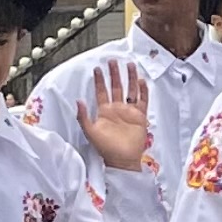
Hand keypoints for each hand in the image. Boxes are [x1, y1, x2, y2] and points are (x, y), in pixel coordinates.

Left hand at [76, 58, 153, 174]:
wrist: (123, 160)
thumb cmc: (106, 149)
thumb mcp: (90, 132)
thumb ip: (83, 117)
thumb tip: (78, 101)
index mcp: (104, 112)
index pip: (101, 92)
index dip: (99, 80)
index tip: (97, 69)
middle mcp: (117, 109)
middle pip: (116, 87)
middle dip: (114, 74)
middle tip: (112, 61)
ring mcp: (129, 112)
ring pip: (130, 90)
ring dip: (130, 78)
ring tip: (130, 65)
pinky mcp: (140, 117)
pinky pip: (142, 101)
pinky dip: (142, 91)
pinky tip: (141, 81)